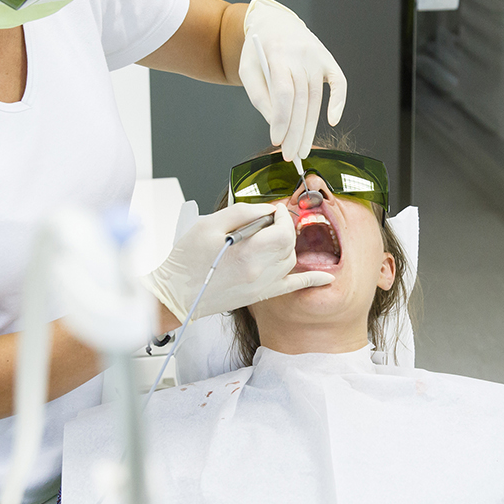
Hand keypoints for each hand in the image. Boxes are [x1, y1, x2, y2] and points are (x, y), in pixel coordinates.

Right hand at [141, 204, 334, 322]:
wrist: (176, 295)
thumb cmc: (186, 261)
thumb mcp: (209, 225)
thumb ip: (242, 212)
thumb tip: (266, 209)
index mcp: (247, 252)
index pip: (283, 229)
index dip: (281, 215)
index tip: (272, 210)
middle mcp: (260, 271)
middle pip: (289, 243)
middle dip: (285, 227)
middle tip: (271, 220)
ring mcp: (262, 286)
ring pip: (290, 260)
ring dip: (286, 245)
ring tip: (270, 238)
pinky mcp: (260, 295)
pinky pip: (293, 287)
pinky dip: (312, 280)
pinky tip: (326, 278)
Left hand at [238, 0, 347, 159]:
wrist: (275, 22)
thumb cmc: (259, 51)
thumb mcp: (248, 70)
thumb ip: (259, 97)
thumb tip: (275, 125)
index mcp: (278, 54)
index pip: (283, 92)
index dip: (282, 119)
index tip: (277, 141)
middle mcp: (301, 54)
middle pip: (301, 100)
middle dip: (296, 131)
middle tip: (292, 155)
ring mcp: (318, 56)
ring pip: (316, 98)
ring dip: (310, 127)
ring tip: (303, 148)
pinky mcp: (329, 60)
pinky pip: (339, 83)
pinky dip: (338, 102)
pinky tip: (332, 121)